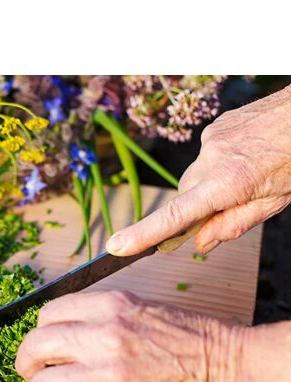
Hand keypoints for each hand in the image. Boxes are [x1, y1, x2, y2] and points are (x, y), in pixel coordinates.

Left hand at [15, 290, 278, 381]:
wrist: (229, 369)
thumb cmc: (189, 337)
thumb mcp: (140, 308)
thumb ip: (100, 315)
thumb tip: (62, 332)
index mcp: (110, 306)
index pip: (48, 314)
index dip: (37, 332)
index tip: (40, 345)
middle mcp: (105, 336)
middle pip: (36, 347)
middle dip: (23, 363)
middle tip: (27, 372)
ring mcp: (111, 375)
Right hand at [106, 85, 290, 255]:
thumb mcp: (274, 202)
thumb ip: (234, 224)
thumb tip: (201, 243)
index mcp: (227, 184)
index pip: (174, 216)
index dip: (142, 234)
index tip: (116, 246)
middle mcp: (211, 159)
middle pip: (184, 195)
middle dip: (196, 206)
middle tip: (225, 208)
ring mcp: (211, 139)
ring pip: (195, 175)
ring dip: (209, 183)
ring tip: (245, 174)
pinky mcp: (215, 126)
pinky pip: (206, 153)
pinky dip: (218, 162)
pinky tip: (244, 156)